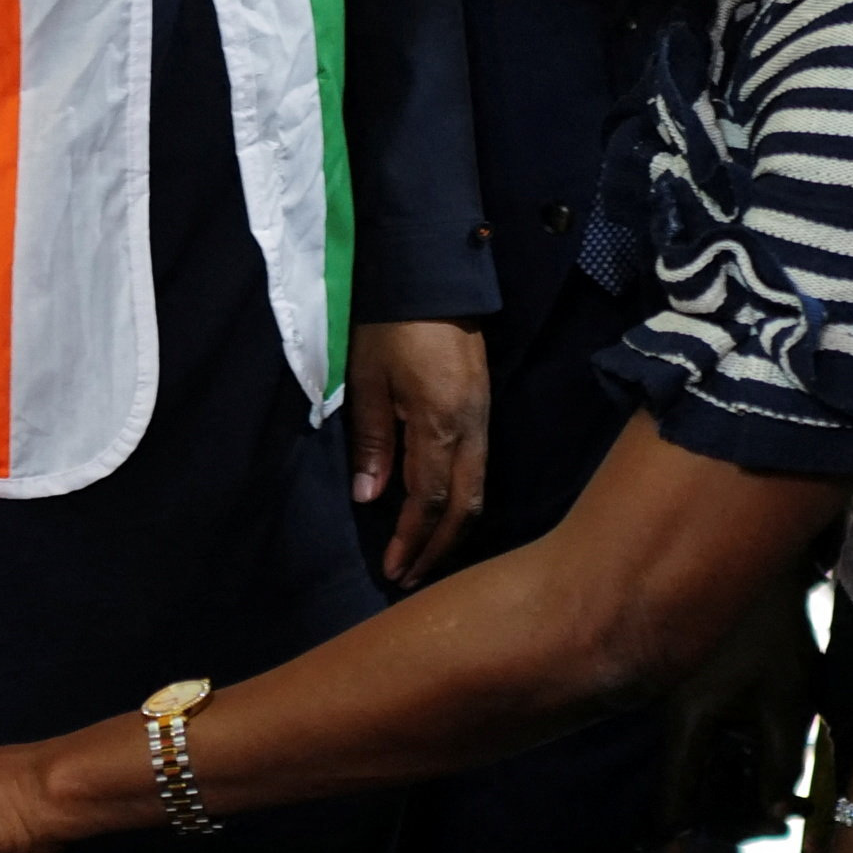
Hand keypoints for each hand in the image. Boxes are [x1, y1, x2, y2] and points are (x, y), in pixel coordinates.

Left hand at [347, 318, 491, 586]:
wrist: (433, 275)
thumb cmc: (391, 324)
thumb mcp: (368, 380)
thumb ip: (372, 441)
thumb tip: (370, 497)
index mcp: (439, 423)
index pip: (429, 499)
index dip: (412, 540)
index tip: (394, 570)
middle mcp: (471, 428)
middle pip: (465, 505)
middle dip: (438, 548)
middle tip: (411, 578)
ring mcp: (484, 418)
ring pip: (478, 490)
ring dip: (453, 530)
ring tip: (426, 557)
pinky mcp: (485, 409)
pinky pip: (480, 470)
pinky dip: (462, 502)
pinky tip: (443, 516)